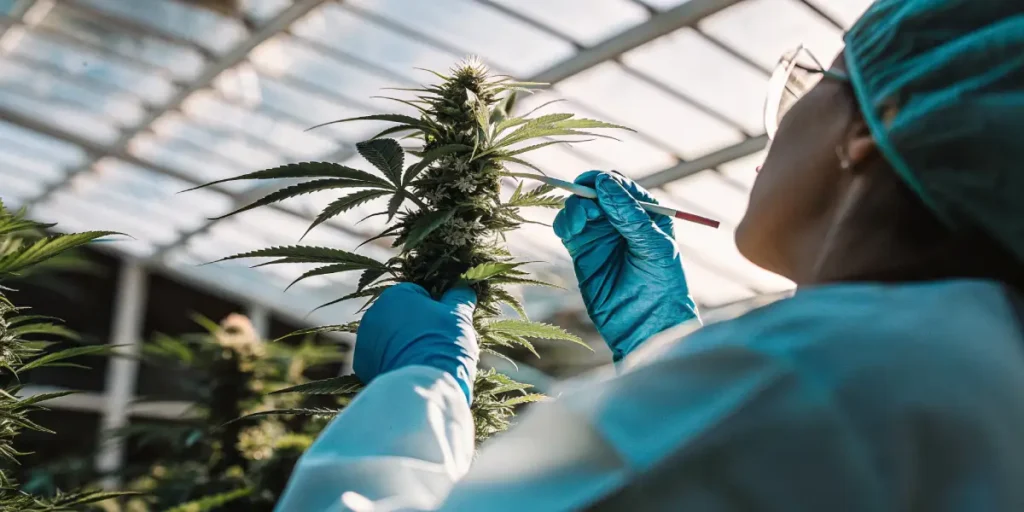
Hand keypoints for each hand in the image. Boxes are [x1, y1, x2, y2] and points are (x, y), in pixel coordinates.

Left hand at [355, 283, 478, 402]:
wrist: (424, 386)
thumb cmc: (443, 344)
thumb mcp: (459, 316)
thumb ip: (459, 297)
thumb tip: (463, 288)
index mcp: (397, 294)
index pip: (419, 295)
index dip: (436, 311)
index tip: (445, 327)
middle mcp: (375, 312)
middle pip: (403, 316)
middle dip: (418, 327)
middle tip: (437, 344)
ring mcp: (365, 339)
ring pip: (392, 338)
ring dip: (405, 345)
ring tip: (424, 361)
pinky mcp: (363, 365)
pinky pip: (382, 359)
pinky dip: (394, 364)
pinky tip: (410, 372)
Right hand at [553, 171, 697, 360]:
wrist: (647, 324)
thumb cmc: (661, 284)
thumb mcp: (653, 245)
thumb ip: (629, 214)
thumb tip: (603, 183)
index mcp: (645, 212)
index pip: (620, 185)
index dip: (605, 181)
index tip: (595, 185)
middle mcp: (620, 220)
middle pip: (594, 192)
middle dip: (586, 193)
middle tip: (586, 208)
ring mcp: (600, 235)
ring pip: (578, 207)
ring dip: (574, 208)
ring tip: (579, 223)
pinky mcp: (582, 251)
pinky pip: (567, 228)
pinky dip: (563, 223)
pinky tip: (569, 231)